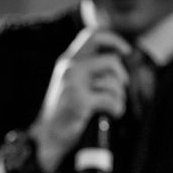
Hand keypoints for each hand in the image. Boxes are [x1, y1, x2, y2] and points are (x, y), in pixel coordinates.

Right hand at [30, 28, 130, 172]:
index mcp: (68, 60)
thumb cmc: (64, 113)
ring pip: (113, 82)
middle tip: (121, 88)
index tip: (126, 52)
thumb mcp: (72, 83)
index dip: (114, 40)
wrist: (47, 137)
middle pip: (111, 60)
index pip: (92, 35)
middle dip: (122, 75)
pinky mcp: (80, 101)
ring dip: (119, 97)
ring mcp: (74, 83)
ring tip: (113, 107)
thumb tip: (119, 61)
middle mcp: (70, 67)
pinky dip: (117, 109)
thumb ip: (88, 70)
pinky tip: (112, 115)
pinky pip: (112, 100)